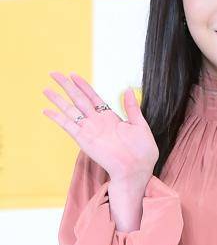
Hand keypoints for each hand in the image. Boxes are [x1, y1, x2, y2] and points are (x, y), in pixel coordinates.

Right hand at [42, 71, 158, 184]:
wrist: (137, 170)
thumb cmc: (142, 152)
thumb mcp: (140, 125)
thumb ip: (132, 108)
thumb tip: (127, 89)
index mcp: (110, 117)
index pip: (93, 97)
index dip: (83, 85)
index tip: (73, 75)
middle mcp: (97, 122)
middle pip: (78, 99)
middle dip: (66, 86)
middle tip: (54, 74)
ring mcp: (90, 130)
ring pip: (70, 110)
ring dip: (58, 99)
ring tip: (46, 89)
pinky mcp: (84, 140)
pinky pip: (68, 126)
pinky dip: (57, 118)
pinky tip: (47, 110)